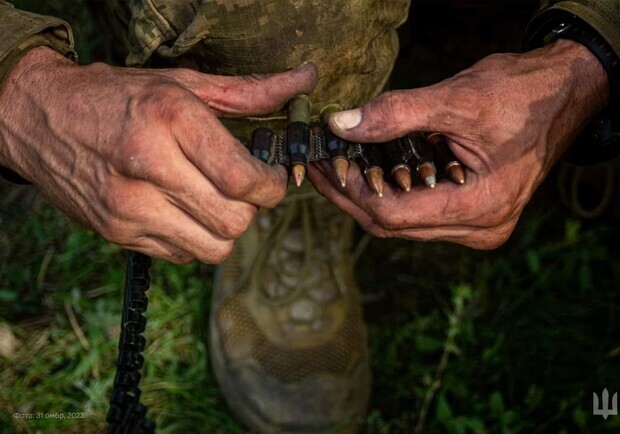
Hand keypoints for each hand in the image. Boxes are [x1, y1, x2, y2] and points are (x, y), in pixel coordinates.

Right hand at [0, 47, 317, 262]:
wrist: (37, 117)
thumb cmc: (116, 96)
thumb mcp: (182, 84)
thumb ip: (249, 90)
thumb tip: (304, 80)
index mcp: (170, 120)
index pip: (242, 179)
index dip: (272, 186)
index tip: (273, 178)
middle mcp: (148, 167)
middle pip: (235, 221)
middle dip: (252, 208)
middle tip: (244, 188)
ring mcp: (129, 208)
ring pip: (213, 248)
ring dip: (226, 229)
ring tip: (215, 201)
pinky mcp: (117, 234)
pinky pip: (183, 255)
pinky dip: (195, 239)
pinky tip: (183, 211)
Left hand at [310, 39, 607, 248]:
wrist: (561, 97)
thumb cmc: (521, 95)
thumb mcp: (458, 98)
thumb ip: (397, 113)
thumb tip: (340, 125)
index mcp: (482, 205)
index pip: (397, 214)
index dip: (355, 192)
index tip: (327, 165)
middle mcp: (480, 227)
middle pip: (394, 225)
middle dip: (351, 196)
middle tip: (320, 166)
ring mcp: (477, 226)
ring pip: (403, 224)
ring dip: (367, 196)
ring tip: (336, 166)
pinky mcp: (471, 216)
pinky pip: (418, 215)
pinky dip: (390, 194)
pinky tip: (369, 172)